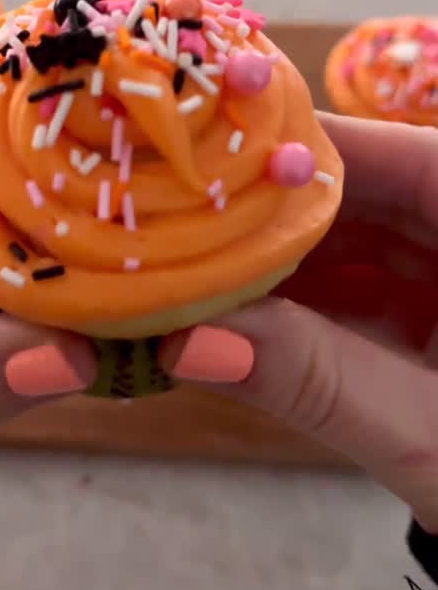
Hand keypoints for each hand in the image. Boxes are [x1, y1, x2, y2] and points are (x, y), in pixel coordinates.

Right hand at [161, 114, 437, 531]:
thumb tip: (185, 342)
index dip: (305, 152)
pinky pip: (371, 281)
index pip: (399, 156)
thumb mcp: (428, 436)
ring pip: (363, 236)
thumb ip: (315, 380)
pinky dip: (312, 295)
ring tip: (194, 269)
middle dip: (278, 211)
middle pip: (370, 191)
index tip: (207, 161)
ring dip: (284, 257)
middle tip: (176, 224)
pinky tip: (244, 311)